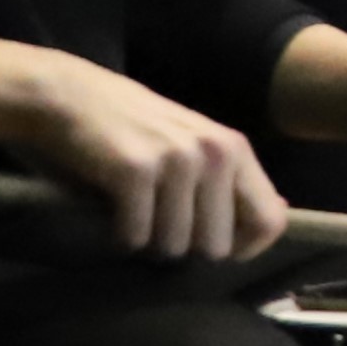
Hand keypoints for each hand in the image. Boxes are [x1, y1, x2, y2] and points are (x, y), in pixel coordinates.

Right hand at [4, 56, 282, 265]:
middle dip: (183, 246)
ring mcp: (176, 160)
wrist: (65, 96)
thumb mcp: (193, 143)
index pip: (269, 221)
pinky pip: (135, 239)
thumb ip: (233, 179)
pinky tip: (108, 208)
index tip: (209, 247)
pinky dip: (118, 235)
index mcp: (234, 148)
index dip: (244, 249)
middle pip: (216, 247)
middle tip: (155, 219)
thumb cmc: (129, 129)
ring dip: (147, 240)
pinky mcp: (135, 172)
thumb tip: (281, 210)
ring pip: (174, 248)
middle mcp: (213, 152)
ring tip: (130, 208)